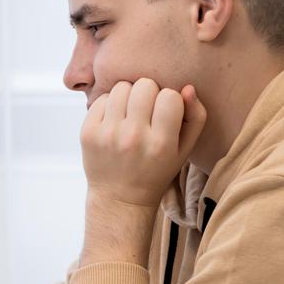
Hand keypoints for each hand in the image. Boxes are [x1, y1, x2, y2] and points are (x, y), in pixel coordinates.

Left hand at [81, 78, 206, 208]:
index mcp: (161, 143)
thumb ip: (195, 117)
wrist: (120, 197)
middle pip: (144, 85)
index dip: (170, 100)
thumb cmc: (156, 170)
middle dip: (149, 93)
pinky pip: (101, 98)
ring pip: (121, 87)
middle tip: (146, 110)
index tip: (165, 113)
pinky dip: (110, 104)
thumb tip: (187, 87)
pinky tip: (115, 120)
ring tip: (130, 112)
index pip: (170, 96)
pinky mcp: (88, 133)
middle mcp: (133, 138)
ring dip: (129, 95)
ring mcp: (108, 134)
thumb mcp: (184, 150)